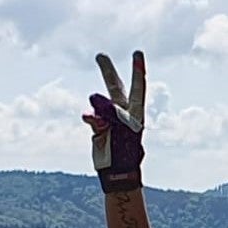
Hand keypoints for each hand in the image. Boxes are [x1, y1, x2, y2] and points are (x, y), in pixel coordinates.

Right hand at [83, 51, 145, 192]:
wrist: (117, 173)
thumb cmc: (125, 153)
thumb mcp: (121, 131)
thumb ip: (109, 112)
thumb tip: (92, 98)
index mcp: (135, 113)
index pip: (137, 87)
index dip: (137, 70)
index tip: (137, 53)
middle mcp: (123, 113)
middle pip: (114, 88)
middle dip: (107, 72)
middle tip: (99, 56)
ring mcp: (109, 120)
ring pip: (100, 104)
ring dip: (99, 108)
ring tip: (105, 125)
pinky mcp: (98, 128)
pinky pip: (91, 118)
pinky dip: (90, 120)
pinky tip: (91, 123)